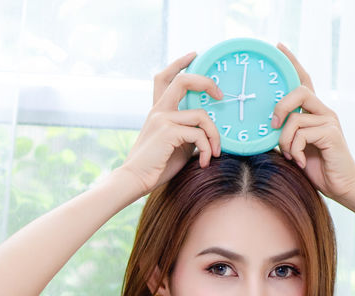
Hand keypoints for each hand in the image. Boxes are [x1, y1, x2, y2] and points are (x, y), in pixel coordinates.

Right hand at [115, 52, 222, 196]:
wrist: (134, 181)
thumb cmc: (155, 167)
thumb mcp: (176, 144)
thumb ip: (188, 131)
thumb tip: (208, 129)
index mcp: (158, 111)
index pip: (165, 78)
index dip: (179, 63)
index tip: (194, 55)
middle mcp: (159, 110)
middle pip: (183, 80)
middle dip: (206, 82)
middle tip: (220, 95)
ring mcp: (162, 119)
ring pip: (202, 115)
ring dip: (215, 135)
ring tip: (214, 152)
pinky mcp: (167, 132)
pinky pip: (199, 134)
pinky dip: (206, 149)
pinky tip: (204, 161)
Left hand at [269, 43, 354, 200]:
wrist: (341, 187)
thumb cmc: (315, 168)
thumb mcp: (292, 149)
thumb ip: (283, 134)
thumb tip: (265, 129)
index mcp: (314, 112)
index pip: (303, 81)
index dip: (292, 63)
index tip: (279, 47)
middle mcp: (323, 111)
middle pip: (299, 91)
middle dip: (280, 108)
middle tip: (272, 127)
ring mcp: (329, 121)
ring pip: (295, 119)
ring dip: (285, 141)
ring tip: (291, 156)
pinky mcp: (332, 133)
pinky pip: (302, 134)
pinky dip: (295, 150)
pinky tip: (301, 161)